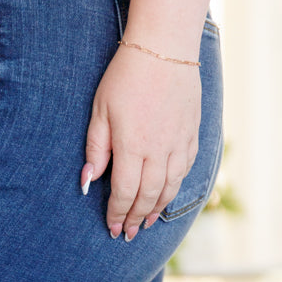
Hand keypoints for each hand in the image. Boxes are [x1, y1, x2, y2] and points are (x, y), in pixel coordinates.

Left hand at [81, 44, 200, 238]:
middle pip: (148, 196)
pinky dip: (175, 187)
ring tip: (146, 222)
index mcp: (132, 146)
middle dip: (136, 218)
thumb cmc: (125, 77)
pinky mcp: (192, 133)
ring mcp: (179, 143)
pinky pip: (186, 169)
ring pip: (170, 187)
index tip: (111, 228)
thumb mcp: (100, 111)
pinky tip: (166, 194)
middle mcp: (159, 150)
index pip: (124, 193)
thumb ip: (96, 149)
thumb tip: (89, 182)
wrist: (163, 48)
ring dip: (157, 209)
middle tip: (127, 233)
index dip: (117, 214)